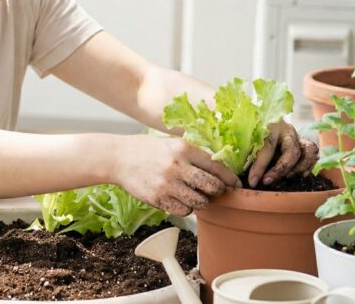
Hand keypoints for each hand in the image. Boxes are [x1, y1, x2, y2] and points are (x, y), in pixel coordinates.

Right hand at [113, 134, 240, 216]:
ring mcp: (166, 184)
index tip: (236, 184)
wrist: (118, 157)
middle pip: (212, 187)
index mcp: (183, 149)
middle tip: (215, 191)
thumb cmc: (149, 150)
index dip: (229, 178)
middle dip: (217, 191)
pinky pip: (183, 210)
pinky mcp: (157, 198)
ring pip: (199, 202)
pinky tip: (180, 199)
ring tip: (195, 194)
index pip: (216, 166)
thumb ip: (194, 154)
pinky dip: (186, 208)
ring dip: (202, 201)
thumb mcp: (172, 143)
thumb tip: (221, 169)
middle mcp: (176, 166)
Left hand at [247, 121, 318, 187]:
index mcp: (270, 125)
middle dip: (280, 169)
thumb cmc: (250, 132)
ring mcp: (297, 136)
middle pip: (291, 151)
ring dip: (298, 168)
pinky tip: (299, 175)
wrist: (261, 119)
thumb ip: (243, 151)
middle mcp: (287, 130)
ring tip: (286, 177)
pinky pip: (312, 153)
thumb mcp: (244, 139)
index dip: (259, 167)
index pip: (267, 148)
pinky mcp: (303, 142)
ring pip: (307, 151)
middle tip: (267, 181)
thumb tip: (238, 171)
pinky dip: (308, 165)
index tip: (253, 182)